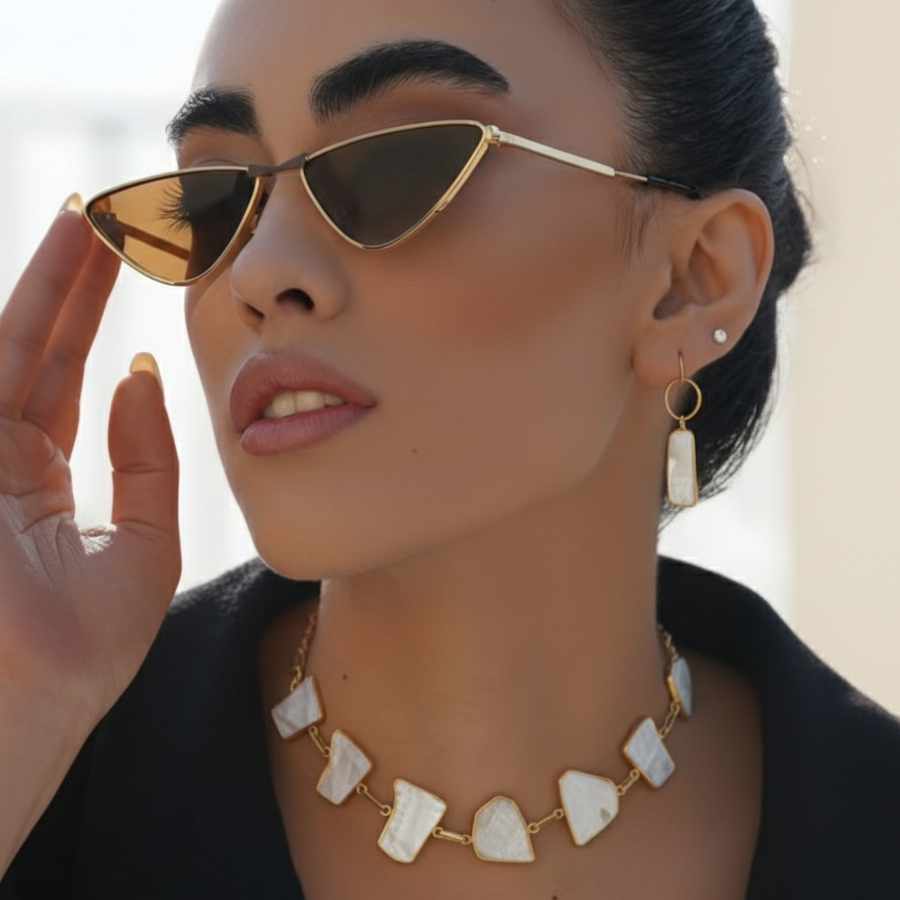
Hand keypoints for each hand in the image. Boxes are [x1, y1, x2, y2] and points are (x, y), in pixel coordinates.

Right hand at [0, 206, 180, 720]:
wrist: (33, 705)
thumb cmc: (85, 648)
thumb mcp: (142, 544)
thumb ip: (146, 461)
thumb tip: (141, 375)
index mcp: (37, 481)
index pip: (63, 378)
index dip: (88, 321)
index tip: (124, 268)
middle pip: (33, 348)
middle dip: (67, 284)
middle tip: (104, 218)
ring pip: (7, 346)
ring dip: (45, 284)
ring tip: (87, 221)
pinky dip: (18, 321)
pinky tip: (59, 258)